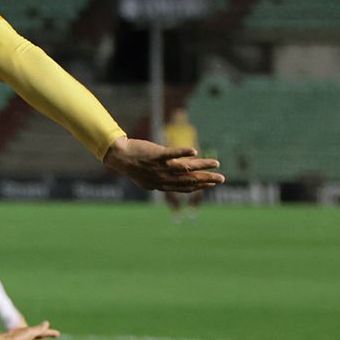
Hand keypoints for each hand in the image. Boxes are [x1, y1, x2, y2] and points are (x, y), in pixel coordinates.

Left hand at [104, 137, 224, 192]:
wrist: (118, 156)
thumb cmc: (134, 165)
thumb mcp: (147, 177)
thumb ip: (161, 179)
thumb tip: (172, 180)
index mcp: (161, 185)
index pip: (184, 187)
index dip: (199, 186)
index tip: (213, 184)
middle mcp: (161, 178)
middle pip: (188, 180)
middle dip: (206, 180)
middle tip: (222, 179)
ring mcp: (159, 167)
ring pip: (184, 168)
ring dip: (201, 166)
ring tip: (216, 163)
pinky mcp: (155, 155)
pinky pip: (171, 155)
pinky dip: (183, 153)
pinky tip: (195, 152)